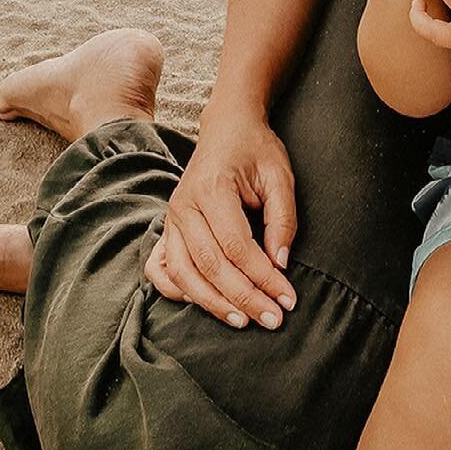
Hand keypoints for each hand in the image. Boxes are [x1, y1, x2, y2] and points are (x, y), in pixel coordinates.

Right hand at [143, 109, 297, 329]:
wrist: (227, 128)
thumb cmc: (256, 150)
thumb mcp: (280, 177)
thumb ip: (283, 220)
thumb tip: (280, 264)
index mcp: (212, 189)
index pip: (236, 246)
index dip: (262, 277)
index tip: (287, 298)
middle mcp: (184, 205)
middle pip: (210, 265)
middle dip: (243, 297)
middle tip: (272, 319)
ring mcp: (172, 218)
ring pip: (183, 273)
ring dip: (212, 303)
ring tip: (243, 321)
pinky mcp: (169, 227)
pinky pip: (163, 268)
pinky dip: (179, 291)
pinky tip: (205, 304)